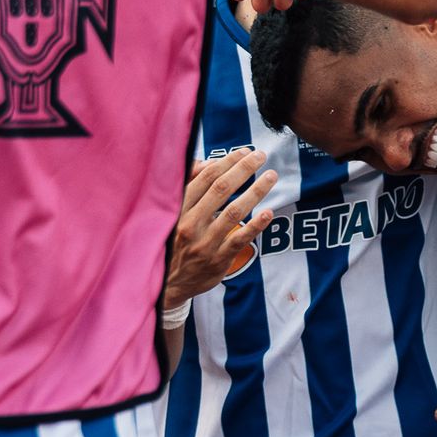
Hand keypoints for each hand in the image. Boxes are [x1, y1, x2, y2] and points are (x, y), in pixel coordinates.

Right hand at [162, 148, 277, 308]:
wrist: (165, 284)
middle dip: (244, 169)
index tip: (244, 152)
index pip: (205, 178)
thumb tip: (208, 163)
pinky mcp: (217, 260)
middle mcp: (190, 224)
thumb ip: (188, 186)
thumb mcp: (172, 213)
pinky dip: (256, 225)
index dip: (227, 162)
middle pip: (221, 190)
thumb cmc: (172, 241)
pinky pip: (240, 240)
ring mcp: (205, 243)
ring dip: (256, 191)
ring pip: (234, 212)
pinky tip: (268, 212)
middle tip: (260, 156)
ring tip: (270, 176)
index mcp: (178, 209)